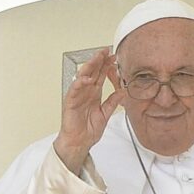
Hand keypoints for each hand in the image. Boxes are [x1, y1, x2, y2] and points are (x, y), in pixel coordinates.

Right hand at [53, 48, 124, 173]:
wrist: (79, 143)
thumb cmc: (88, 130)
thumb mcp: (105, 113)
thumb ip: (113, 102)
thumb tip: (123, 92)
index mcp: (94, 94)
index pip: (100, 75)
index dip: (106, 65)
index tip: (114, 56)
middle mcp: (85, 92)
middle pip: (92, 72)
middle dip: (99, 61)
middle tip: (106, 51)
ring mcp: (77, 96)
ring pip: (82, 77)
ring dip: (89, 67)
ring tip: (97, 58)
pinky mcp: (71, 103)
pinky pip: (74, 90)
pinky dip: (80, 83)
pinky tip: (86, 78)